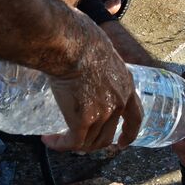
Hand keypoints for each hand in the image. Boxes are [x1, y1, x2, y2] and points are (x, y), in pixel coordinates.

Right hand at [44, 16, 142, 152]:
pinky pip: (73, 142)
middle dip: (91, 143)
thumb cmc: (81, 40)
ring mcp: (104, 112)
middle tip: (75, 141)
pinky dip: (60, 144)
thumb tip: (82, 64)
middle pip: (107, 135)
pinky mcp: (85, 119)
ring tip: (57, 138)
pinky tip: (48, 139)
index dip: (129, 133)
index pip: (135, 116)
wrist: (73, 45)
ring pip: (90, 142)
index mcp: (126, 85)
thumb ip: (98, 67)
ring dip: (73, 144)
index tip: (122, 143)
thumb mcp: (101, 54)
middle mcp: (119, 101)